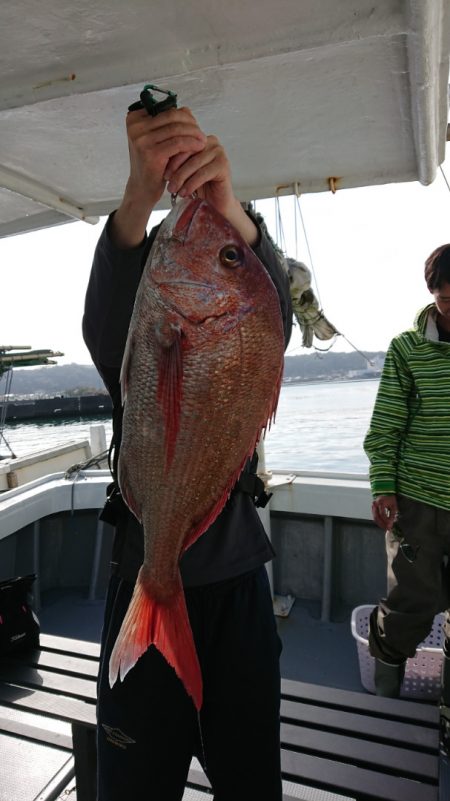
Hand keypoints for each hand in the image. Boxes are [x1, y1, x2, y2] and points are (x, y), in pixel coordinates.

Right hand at [111, 107, 205, 247]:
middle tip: (201, 132)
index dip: (183, 115)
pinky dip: (192, 144)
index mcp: (135, 119)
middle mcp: (135, 126)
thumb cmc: (151, 163)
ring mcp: (142, 139)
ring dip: (194, 133)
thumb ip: (167, 125)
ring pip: (176, 129)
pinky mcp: (151, 153)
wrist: (142, 188)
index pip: (165, 109)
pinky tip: (200, 147)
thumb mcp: (156, 140)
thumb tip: (187, 110)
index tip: (194, 125)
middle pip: (171, 116)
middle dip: (190, 123)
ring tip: (204, 140)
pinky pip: (178, 143)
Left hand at [164, 134, 258, 245]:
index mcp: (199, 138)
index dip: (170, 155)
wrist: (213, 205)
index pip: (182, 141)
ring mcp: (219, 152)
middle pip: (188, 151)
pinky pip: (203, 173)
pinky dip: (192, 184)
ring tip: (173, 189)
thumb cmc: (195, 187)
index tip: (160, 169)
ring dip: (182, 177)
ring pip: (195, 163)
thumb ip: (173, 157)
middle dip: (175, 166)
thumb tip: (153, 150)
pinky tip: (184, 193)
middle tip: (165, 179)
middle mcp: (211, 141)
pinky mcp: (224, 165)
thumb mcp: (181, 170)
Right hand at [371, 495, 397, 529]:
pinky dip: (379, 522)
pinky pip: (375, 517)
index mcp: (381, 502)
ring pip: (375, 518)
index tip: (390, 525)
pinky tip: (383, 525)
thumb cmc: (391, 500)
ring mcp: (373, 507)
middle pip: (377, 516)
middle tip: (388, 528)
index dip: (386, 520)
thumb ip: (392, 515)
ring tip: (386, 528)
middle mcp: (375, 504)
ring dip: (380, 524)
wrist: (387, 494)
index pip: (382, 514)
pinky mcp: (373, 509)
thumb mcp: (394, 506)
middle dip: (382, 524)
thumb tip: (390, 523)